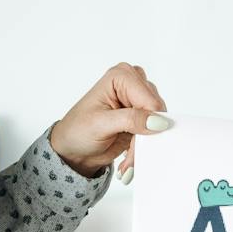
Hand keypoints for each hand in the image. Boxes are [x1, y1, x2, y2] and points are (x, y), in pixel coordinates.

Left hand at [49, 63, 171, 179]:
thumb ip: (130, 119)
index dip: (148, 121)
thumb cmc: (77, 131)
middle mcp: (132, 85)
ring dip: (145, 142)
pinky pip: (155, 132)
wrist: (73, 150)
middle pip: (157, 110)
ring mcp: (138, 102)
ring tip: (129, 154)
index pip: (149, 99)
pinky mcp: (142, 118)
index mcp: (120, 77)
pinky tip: (130, 154)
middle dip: (147, 134)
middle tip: (132, 151)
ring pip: (159, 122)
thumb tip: (158, 121)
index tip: (137, 139)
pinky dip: (145, 146)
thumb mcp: (101, 124)